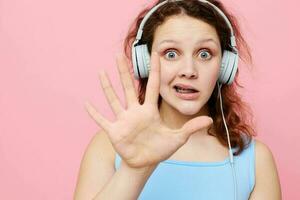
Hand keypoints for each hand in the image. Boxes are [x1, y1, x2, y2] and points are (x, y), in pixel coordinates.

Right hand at [84, 52, 212, 168]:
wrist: (145, 162)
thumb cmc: (160, 150)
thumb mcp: (177, 139)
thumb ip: (190, 128)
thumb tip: (209, 120)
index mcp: (150, 111)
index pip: (152, 86)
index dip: (155, 70)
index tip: (156, 54)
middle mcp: (135, 112)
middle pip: (128, 87)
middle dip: (124, 71)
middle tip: (119, 54)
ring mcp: (123, 120)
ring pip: (114, 99)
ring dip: (107, 86)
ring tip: (101, 72)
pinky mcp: (114, 131)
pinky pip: (102, 120)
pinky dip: (94, 113)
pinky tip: (86, 103)